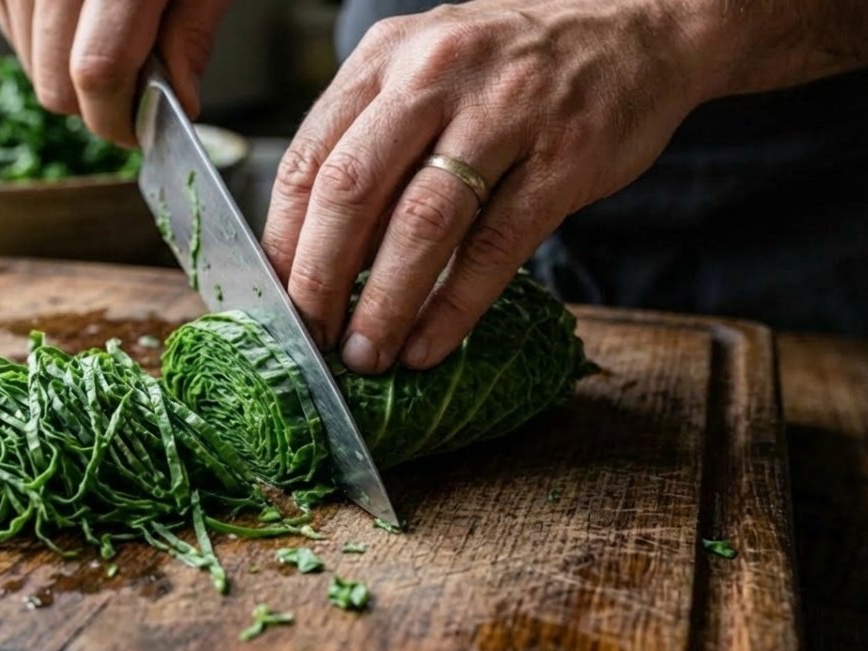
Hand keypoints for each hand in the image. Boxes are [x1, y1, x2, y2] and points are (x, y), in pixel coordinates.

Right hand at [0, 0, 230, 145]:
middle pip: (53, 80)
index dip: (117, 119)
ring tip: (110, 44)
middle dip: (95, 107)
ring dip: (66, 73)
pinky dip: (40, 38)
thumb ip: (191, 31)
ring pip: (25, 59)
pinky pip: (7, 23)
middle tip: (132, 96)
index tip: (139, 132)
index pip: (97, 72)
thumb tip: (179, 100)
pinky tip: (76, 20)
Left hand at [261, 0, 708, 373]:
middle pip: (352, 190)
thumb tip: (318, 250)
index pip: (309, 158)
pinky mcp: (563, 159)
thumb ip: (371, 141)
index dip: (284, 239)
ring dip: (384, 301)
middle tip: (311, 335)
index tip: (275, 297)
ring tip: (367, 354)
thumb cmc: (512, 66)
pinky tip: (429, 344)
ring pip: (422, 222)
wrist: (639, 28)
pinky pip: (495, 247)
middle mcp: (436, 76)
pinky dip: (454, 306)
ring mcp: (503, 114)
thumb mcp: (426, 71)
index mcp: (386, 58)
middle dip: (320, 278)